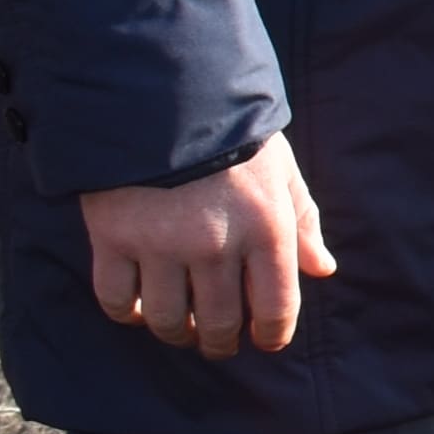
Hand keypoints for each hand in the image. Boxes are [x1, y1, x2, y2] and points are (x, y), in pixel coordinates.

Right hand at [83, 134, 332, 363]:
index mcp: (266, 226)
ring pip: (168, 320)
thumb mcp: (280, 169)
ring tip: (183, 329)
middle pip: (219, 324)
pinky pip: (117, 300)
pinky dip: (127, 313)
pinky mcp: (112, 237)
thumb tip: (321, 269)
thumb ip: (301, 221)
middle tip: (219, 342)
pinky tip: (139, 308)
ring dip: (177, 334)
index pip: (276, 307)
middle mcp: (215, 244)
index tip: (266, 340)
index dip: (273, 334)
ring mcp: (160, 244)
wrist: (160, 91)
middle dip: (222, 342)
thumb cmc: (231, 133)